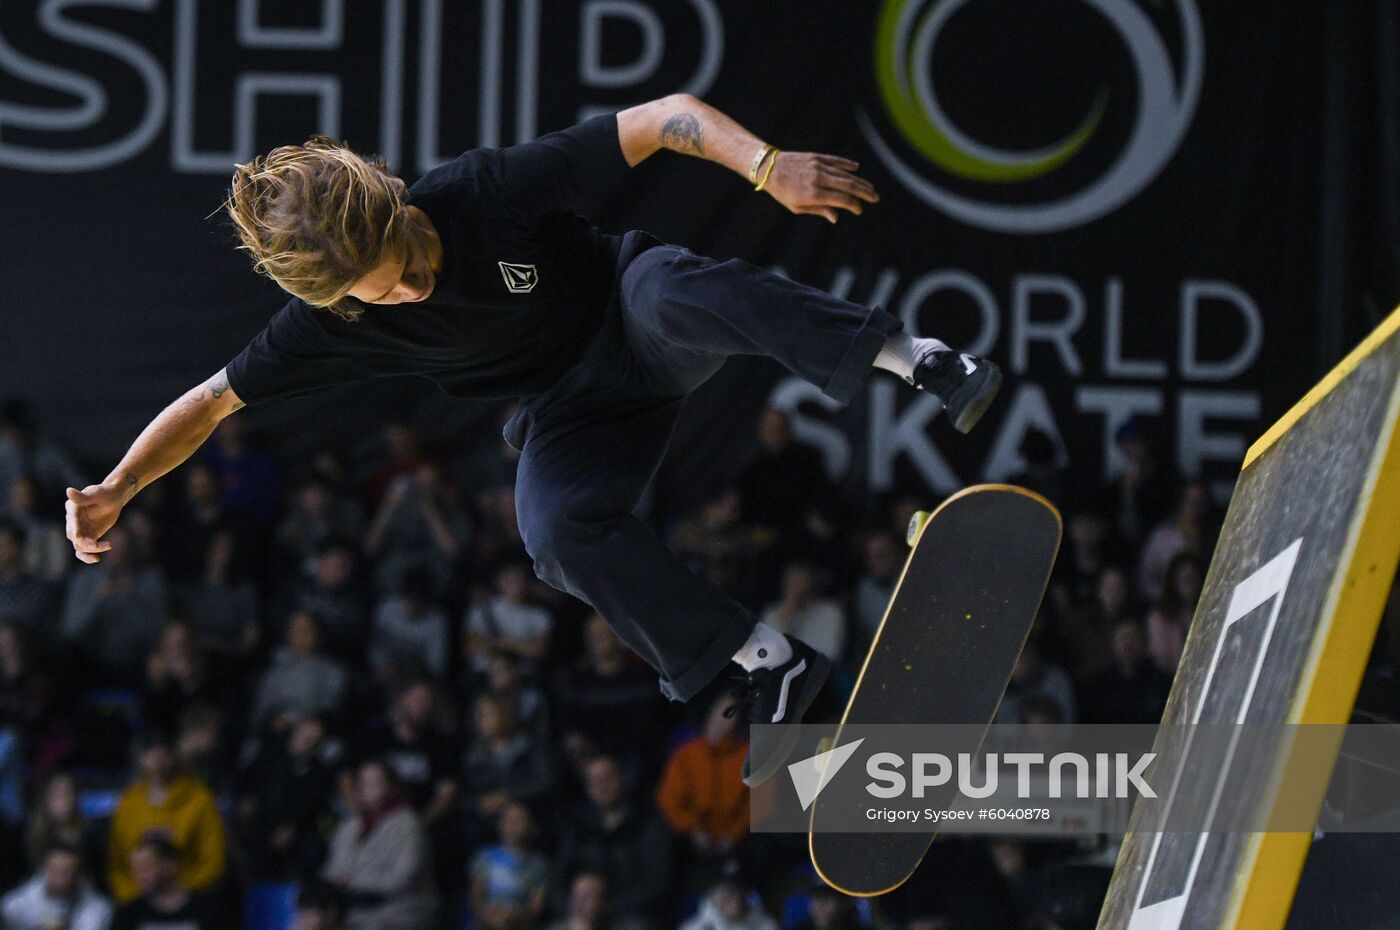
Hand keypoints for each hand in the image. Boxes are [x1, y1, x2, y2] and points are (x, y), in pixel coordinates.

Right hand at [65, 483, 124, 563]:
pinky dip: (88, 556)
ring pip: (78, 545)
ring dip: (89, 550)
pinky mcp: (88, 536)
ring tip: (106, 545)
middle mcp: (73, 520)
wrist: (114, 499)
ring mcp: (80, 530)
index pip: (72, 519)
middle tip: (96, 544)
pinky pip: (84, 550)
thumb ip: (84, 497)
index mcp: (73, 508)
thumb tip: (68, 491)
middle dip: (83, 541)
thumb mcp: (98, 494)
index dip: (75, 528)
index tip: (79, 536)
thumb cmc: (106, 493)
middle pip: (74, 535)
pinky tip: (97, 559)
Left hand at [760, 152, 878, 222]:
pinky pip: (835, 161)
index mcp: (814, 194)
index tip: (859, 210)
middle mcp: (818, 179)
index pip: (841, 200)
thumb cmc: (782, 192)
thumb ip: (818, 210)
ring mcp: (818, 166)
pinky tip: (856, 169)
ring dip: (859, 181)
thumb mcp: (797, 207)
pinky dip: (846, 165)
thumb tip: (836, 217)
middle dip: (863, 192)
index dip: (853, 205)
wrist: (768, 168)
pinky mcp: (816, 157)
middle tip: (875, 197)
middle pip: (848, 186)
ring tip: (870, 187)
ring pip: (844, 174)